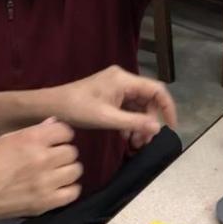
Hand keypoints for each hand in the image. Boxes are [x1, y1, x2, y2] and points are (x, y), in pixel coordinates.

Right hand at [0, 118, 81, 221]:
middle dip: (63, 152)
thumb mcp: (5, 140)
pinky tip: (58, 187)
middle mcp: (43, 158)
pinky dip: (68, 188)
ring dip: (67, 170)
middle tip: (52, 158)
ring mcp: (47, 182)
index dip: (61, 135)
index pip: (65, 131)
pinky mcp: (47, 202)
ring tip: (56, 172)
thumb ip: (33, 131)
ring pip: (76, 170)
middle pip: (72, 151)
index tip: (55, 140)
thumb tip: (54, 124)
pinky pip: (73, 192)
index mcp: (31, 139)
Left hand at [50, 66, 175, 148]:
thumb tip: (158, 128)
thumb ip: (134, 122)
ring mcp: (116, 87)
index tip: (170, 128)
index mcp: (124, 80)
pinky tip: (124, 137)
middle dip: (149, 122)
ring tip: (133, 143)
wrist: (51, 106)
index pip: (157, 90)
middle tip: (143, 142)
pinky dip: (129, 123)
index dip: (167, 108)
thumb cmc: (77, 109)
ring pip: (139, 107)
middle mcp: (123, 80)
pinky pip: (128, 108)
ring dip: (139, 125)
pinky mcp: (110, 95)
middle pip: (148, 100)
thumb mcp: (107, 118)